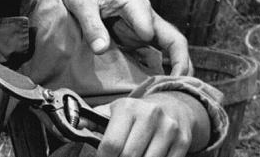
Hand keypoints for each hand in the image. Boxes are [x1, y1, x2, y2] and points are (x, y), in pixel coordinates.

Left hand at [59, 0, 192, 75]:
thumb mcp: (82, 4)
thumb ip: (91, 25)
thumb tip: (101, 49)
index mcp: (136, 6)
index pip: (152, 29)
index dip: (151, 51)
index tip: (147, 66)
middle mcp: (146, 18)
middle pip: (174, 40)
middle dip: (182, 63)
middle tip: (180, 88)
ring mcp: (144, 29)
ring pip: (170, 49)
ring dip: (176, 69)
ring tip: (175, 93)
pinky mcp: (137, 38)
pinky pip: (155, 55)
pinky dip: (161, 70)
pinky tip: (159, 87)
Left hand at [93, 92, 209, 156]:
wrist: (173, 107)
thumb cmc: (135, 114)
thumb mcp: (113, 111)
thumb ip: (93, 120)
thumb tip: (75, 126)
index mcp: (127, 108)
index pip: (112, 145)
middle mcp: (150, 115)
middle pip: (129, 156)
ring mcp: (169, 129)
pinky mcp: (183, 141)